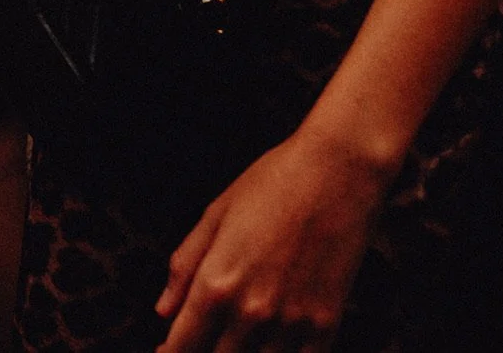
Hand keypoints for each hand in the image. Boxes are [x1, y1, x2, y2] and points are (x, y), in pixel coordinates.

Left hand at [157, 130, 388, 351]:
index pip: (180, 348)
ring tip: (237, 342)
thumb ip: (186, 265)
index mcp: (216, 285)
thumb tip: (163, 310)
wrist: (339, 168)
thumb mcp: (217, 212)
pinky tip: (270, 349)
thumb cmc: (275, 181)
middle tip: (206, 340)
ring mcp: (290, 324)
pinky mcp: (324, 326)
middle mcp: (249, 313)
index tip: (166, 351)